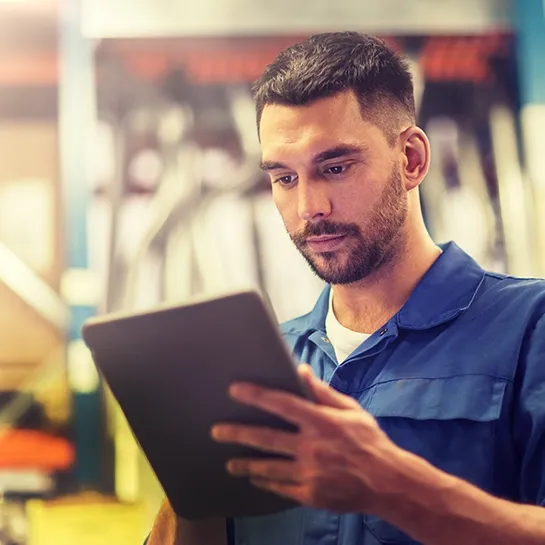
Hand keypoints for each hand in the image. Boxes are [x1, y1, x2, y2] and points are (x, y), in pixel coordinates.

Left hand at [211, 364, 405, 513]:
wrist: (388, 483)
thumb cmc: (369, 441)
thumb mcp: (351, 410)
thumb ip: (323, 392)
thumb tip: (301, 371)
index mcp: (321, 422)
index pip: (283, 404)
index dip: (257, 395)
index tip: (235, 390)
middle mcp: (312, 447)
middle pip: (266, 439)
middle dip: (237, 433)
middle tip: (216, 431)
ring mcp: (309, 473)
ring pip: (268, 467)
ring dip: (245, 464)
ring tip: (229, 463)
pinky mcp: (310, 494)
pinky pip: (281, 488)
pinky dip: (266, 483)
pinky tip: (255, 480)